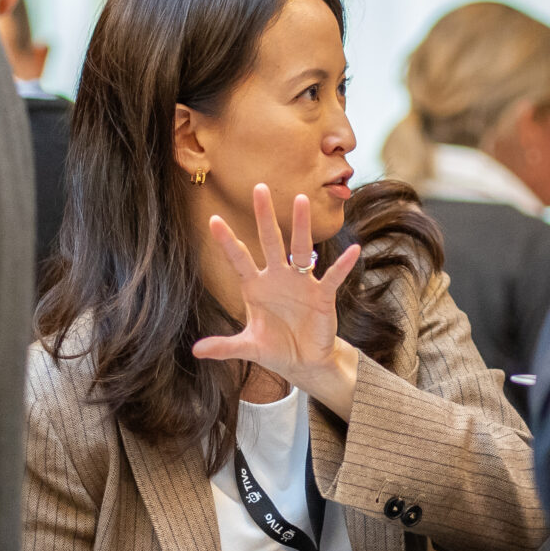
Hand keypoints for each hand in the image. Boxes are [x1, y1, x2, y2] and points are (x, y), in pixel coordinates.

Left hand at [191, 184, 362, 417]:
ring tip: (300, 201)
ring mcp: (301, 283)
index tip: (213, 219)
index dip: (227, 241)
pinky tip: (354, 250)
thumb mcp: (249, 347)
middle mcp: (278, 277)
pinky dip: (343, 265)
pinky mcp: (322, 295)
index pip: (239, 259)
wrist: (304, 362)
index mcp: (255, 287)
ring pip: (301, 249)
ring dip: (301, 226)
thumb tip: (196, 351)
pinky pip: (333, 277)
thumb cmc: (275, 348)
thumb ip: (225, 346)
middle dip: (265, 217)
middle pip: (270, 241)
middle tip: (260, 188)